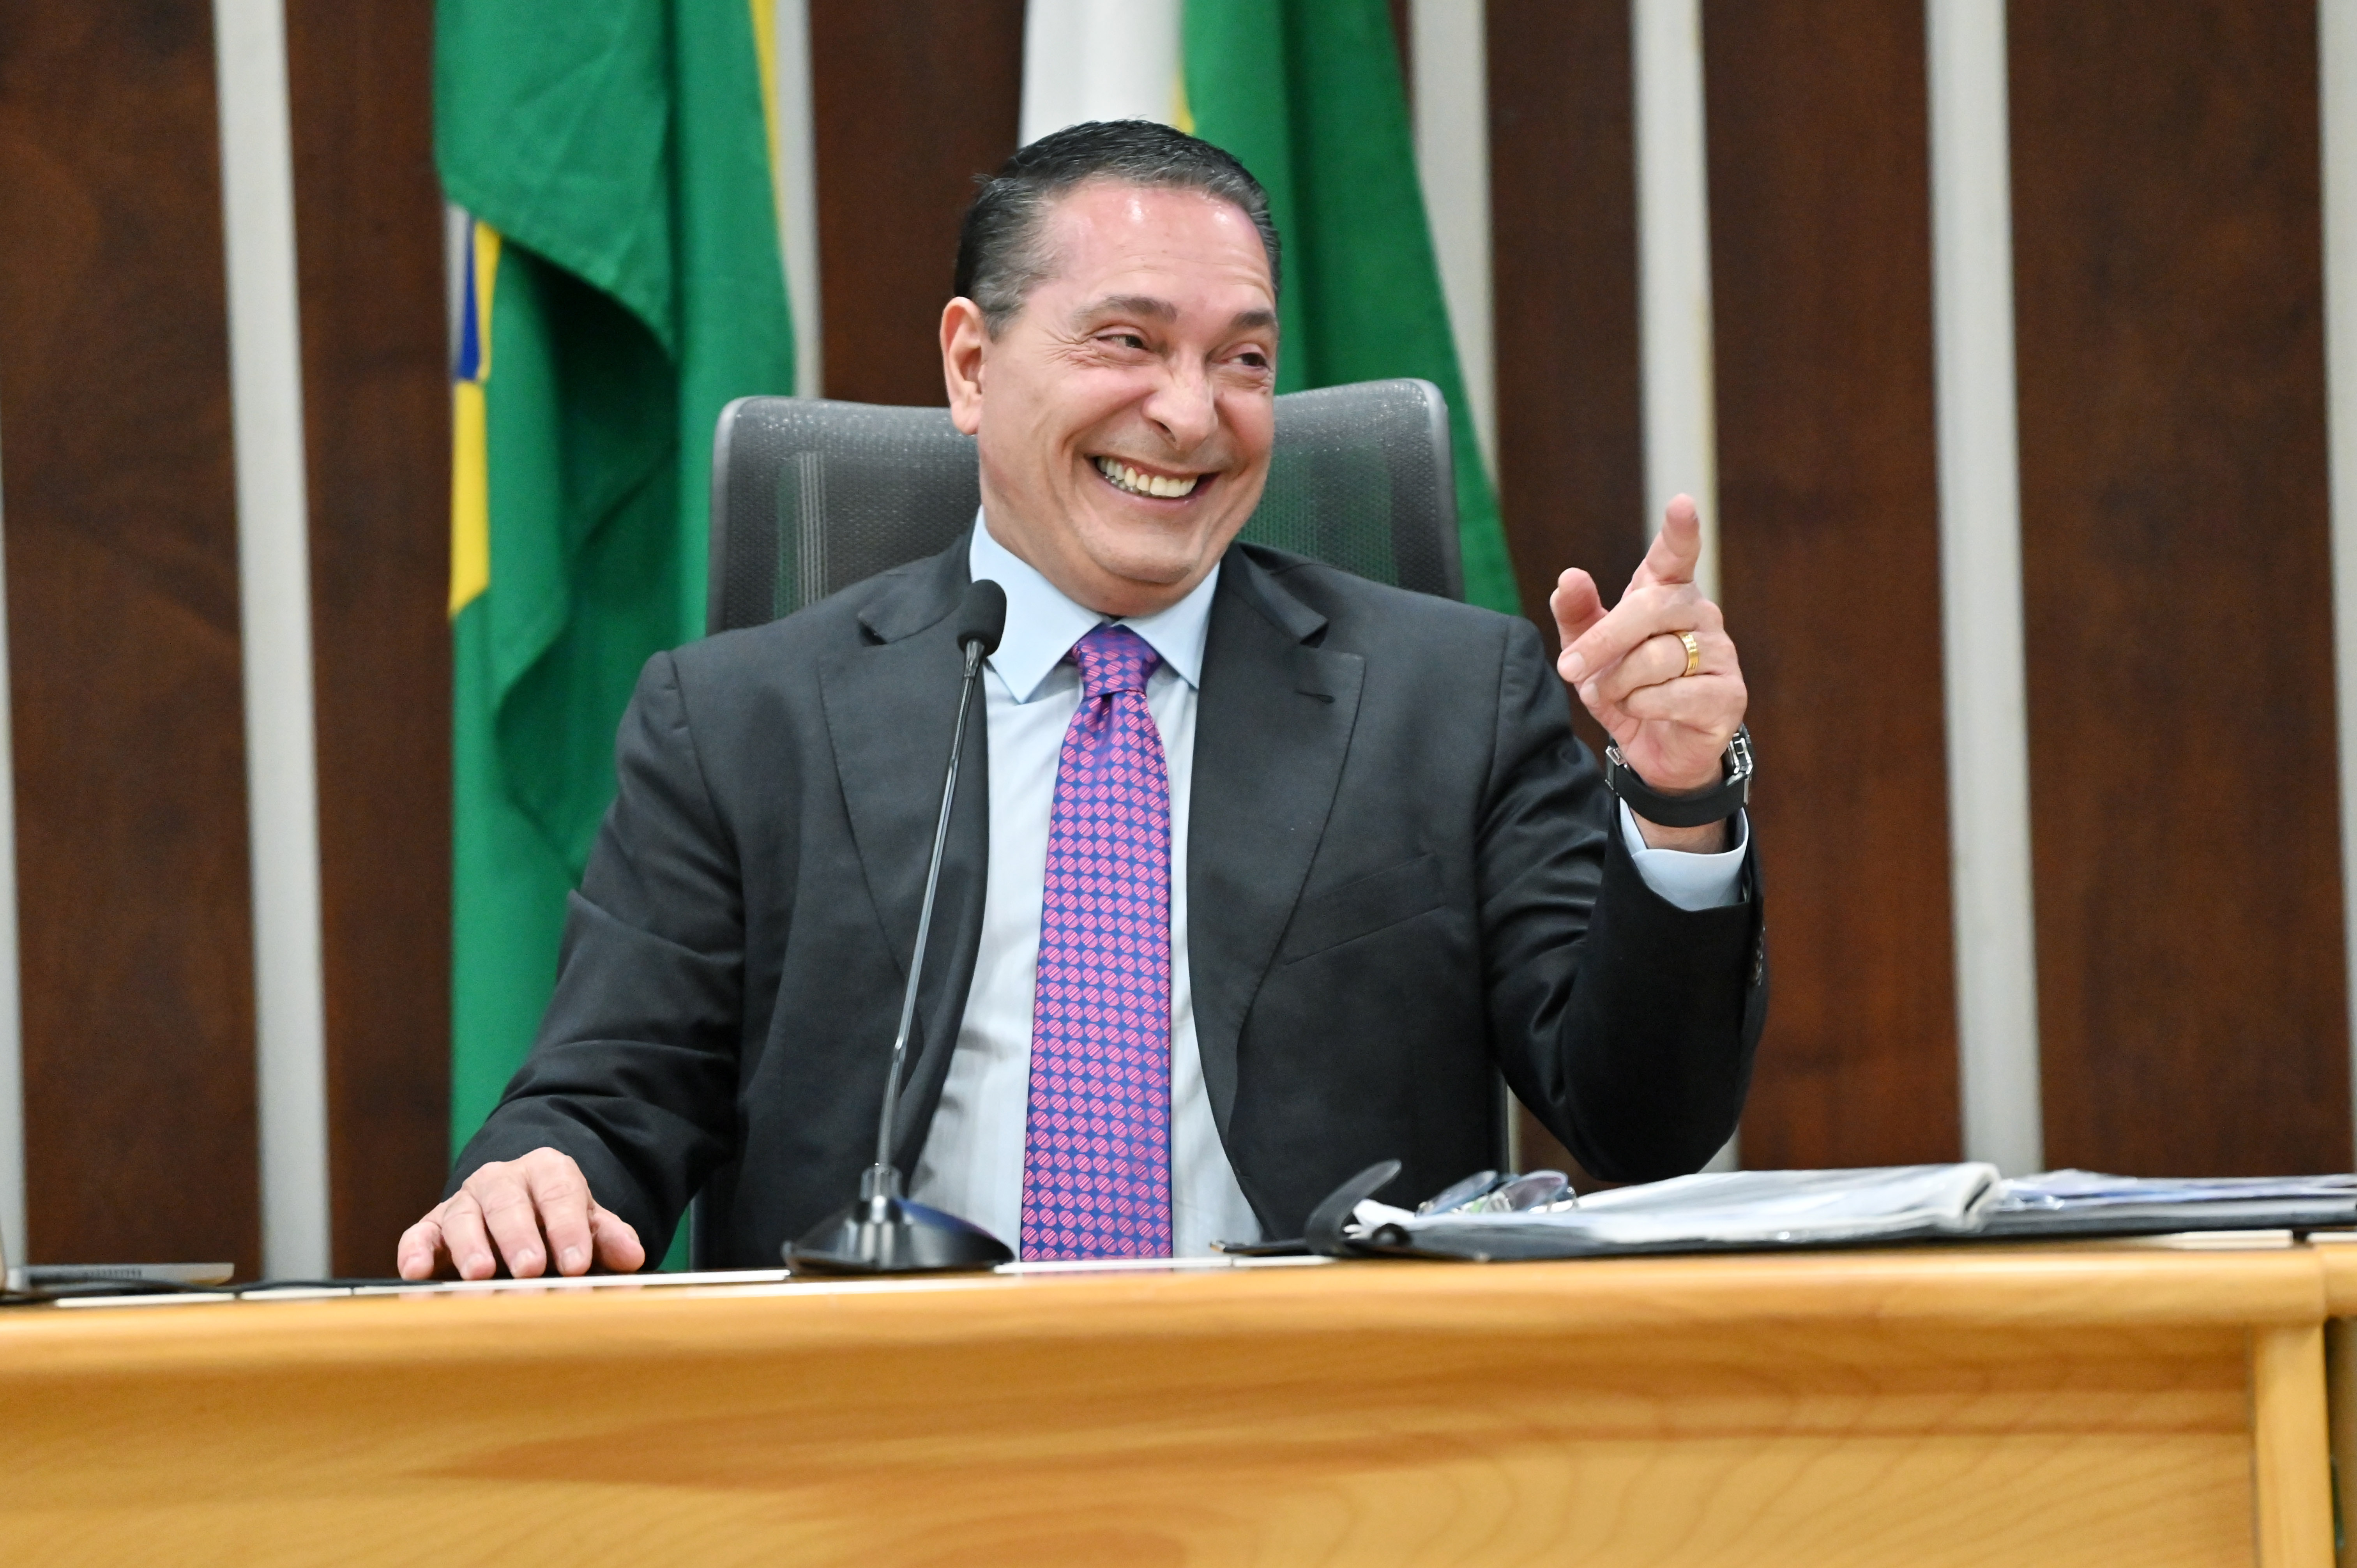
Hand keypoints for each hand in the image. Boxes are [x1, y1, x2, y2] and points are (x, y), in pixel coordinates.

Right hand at [396, 1147, 645, 1280]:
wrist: (518, 1207)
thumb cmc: (556, 1221)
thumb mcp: (587, 1222)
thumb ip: (608, 1237)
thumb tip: (632, 1257)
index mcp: (547, 1172)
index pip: (560, 1193)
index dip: (569, 1228)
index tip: (578, 1264)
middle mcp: (502, 1180)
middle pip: (509, 1202)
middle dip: (520, 1237)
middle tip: (530, 1270)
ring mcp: (465, 1202)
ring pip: (463, 1216)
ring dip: (471, 1246)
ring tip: (480, 1274)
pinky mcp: (431, 1225)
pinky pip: (420, 1233)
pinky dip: (415, 1251)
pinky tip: (418, 1272)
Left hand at [1550, 495, 1747, 850]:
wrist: (1655, 749)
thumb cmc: (1624, 686)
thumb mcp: (1588, 650)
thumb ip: (1577, 613)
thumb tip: (1569, 576)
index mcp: (1666, 594)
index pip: (1675, 556)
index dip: (1679, 532)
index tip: (1681, 505)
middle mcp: (1700, 615)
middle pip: (1649, 610)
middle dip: (1602, 641)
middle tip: (1569, 669)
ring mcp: (1721, 654)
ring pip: (1658, 657)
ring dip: (1619, 683)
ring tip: (1613, 696)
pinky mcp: (1728, 695)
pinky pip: (1674, 695)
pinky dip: (1643, 707)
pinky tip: (1643, 711)